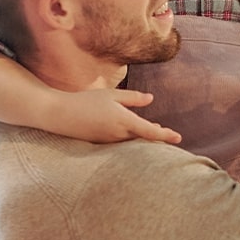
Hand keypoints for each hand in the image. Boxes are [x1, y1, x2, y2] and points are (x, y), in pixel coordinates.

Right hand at [48, 88, 181, 144]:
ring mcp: (110, 142)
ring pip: (132, 142)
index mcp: (123, 121)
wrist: (60, 115)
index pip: (150, 131)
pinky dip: (130, 140)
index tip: (179, 137)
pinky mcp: (102, 145)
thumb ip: (132, 98)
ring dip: (144, 138)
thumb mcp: (111, 95)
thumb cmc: (86, 101)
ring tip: (156, 132)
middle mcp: (118, 135)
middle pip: (144, 140)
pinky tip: (133, 134)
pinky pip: (121, 144)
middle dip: (157, 138)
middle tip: (169, 135)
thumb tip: (151, 99)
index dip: (166, 135)